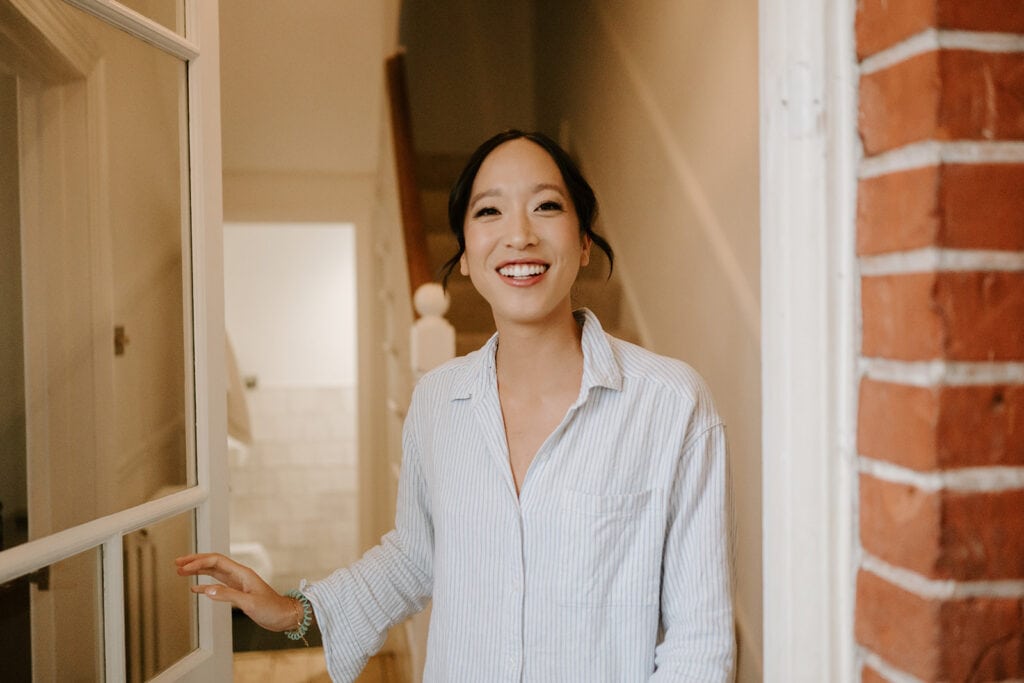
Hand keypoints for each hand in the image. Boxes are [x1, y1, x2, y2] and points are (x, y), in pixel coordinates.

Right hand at [174, 553, 302, 632]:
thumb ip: (228, 595)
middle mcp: (238, 575)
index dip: (199, 562)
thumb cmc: (272, 609)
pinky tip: (195, 588)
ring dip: (197, 570)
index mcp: (242, 573)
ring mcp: (237, 583)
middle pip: (213, 562)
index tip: (185, 567)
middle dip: (195, 561)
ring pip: (213, 572)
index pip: (217, 561)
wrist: (283, 616)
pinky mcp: (237, 592)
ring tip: (181, 571)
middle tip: (178, 563)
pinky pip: (217, 584)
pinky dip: (204, 584)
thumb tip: (207, 590)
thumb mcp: (250, 603)